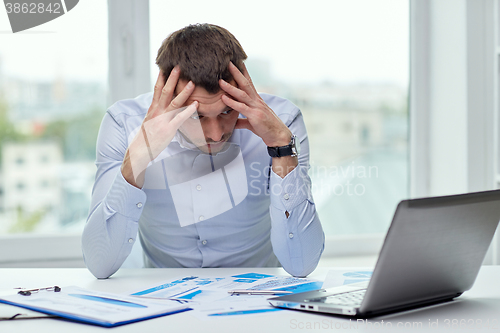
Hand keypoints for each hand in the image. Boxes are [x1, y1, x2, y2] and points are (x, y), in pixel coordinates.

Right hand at [122, 66, 197, 187]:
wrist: (140, 151)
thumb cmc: (146, 137)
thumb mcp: (150, 121)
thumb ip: (157, 112)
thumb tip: (162, 104)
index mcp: (152, 108)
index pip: (157, 89)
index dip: (162, 77)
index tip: (167, 66)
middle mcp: (157, 111)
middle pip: (165, 91)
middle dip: (172, 78)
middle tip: (179, 66)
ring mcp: (162, 119)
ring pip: (174, 102)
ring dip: (183, 92)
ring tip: (192, 83)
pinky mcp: (168, 128)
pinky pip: (180, 118)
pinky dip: (188, 110)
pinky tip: (196, 105)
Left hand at [219, 62, 291, 146]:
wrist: (278, 136)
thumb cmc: (266, 128)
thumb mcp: (251, 122)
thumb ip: (241, 120)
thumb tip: (233, 122)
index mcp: (256, 100)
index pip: (249, 83)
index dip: (243, 72)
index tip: (236, 62)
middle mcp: (256, 101)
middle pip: (245, 83)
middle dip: (236, 73)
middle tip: (228, 62)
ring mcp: (256, 107)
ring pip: (242, 94)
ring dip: (230, 87)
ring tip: (220, 81)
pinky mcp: (255, 116)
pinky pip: (241, 108)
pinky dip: (231, 102)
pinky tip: (223, 98)